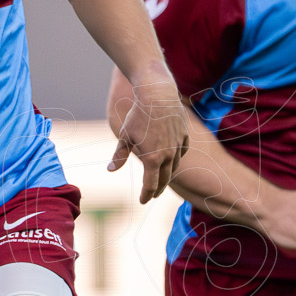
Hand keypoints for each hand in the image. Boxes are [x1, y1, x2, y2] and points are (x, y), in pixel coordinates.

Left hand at [107, 75, 189, 202]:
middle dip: (158, 190)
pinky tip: (173, 160)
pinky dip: (177, 159)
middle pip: (164, 180)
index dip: (146, 195)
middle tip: (153, 196)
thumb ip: (119, 155)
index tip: (143, 201)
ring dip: (168, 176)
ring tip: (163, 180)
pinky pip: (182, 152)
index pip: (150, 185)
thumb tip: (111, 170)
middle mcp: (168, 155)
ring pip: (175, 167)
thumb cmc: (138, 115)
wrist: (158, 95)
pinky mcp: (185, 135)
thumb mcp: (125, 136)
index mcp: (152, 159)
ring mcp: (178, 146)